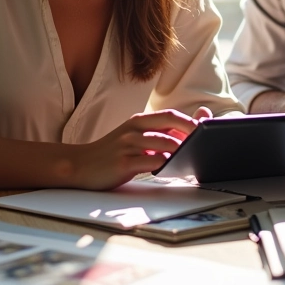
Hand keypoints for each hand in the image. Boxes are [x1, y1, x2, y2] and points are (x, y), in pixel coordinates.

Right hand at [76, 109, 200, 189]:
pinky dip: (165, 165)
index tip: (205, 129)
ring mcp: (128, 145)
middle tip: (204, 141)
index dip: (189, 121)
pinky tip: (174, 170)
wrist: (80, 166)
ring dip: (181, 150)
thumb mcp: (134, 138)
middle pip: (169, 122)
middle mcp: (134, 129)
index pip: (169, 115)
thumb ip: (158, 134)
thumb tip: (186, 130)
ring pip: (162, 143)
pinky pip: (150, 162)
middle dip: (190, 131)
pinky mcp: (123, 163)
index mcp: (138, 121)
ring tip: (194, 157)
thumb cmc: (113, 153)